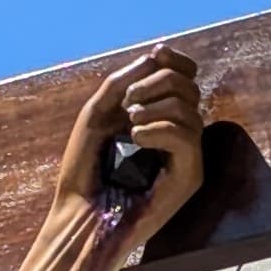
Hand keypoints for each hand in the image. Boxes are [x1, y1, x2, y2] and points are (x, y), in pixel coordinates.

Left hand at [51, 46, 204, 250]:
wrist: (80, 214)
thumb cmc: (85, 168)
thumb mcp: (100, 112)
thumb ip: (126, 80)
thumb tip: (158, 56)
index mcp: (161, 116)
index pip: (186, 76)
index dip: (175, 60)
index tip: (154, 55)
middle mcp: (179, 134)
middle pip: (189, 87)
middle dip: (157, 83)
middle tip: (127, 105)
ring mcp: (187, 156)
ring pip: (190, 110)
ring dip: (155, 107)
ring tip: (129, 125)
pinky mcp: (189, 177)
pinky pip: (187, 137)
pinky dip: (160, 129)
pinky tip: (136, 139)